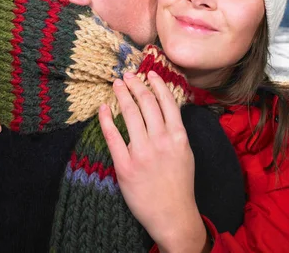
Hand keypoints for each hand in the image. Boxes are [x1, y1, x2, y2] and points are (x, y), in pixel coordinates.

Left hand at [99, 71, 209, 252]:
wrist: (172, 214)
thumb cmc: (180, 184)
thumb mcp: (185, 152)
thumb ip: (175, 130)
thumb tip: (165, 108)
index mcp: (178, 136)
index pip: (166, 101)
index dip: (156, 84)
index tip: (148, 73)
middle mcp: (161, 140)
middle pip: (146, 103)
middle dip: (136, 85)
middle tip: (127, 75)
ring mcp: (142, 152)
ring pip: (130, 114)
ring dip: (122, 95)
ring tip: (117, 84)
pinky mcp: (125, 165)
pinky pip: (113, 136)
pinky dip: (106, 119)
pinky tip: (103, 108)